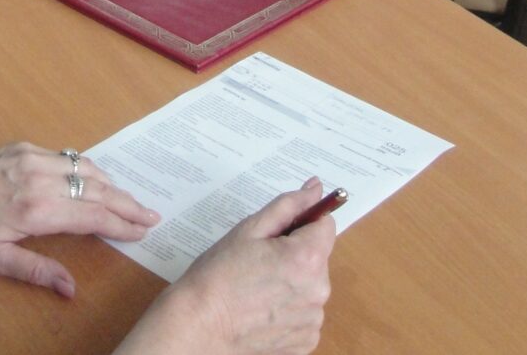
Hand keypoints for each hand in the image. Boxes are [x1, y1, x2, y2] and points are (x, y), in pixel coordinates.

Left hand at [0, 142, 159, 297]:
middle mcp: (40, 178)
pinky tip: (96, 177)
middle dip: (127, 202)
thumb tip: (70, 289)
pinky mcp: (24, 145)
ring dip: (111, 182)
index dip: (121, 223)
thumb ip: (34, 270)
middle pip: (96, 188)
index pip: (92, 215)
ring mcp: (32, 156)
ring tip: (130, 198)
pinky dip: (88, 167)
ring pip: (85, 167)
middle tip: (151, 214)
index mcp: (35, 209)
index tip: (143, 230)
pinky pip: (66, 155)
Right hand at [117, 180, 334, 354]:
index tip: (279, 231)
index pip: (326, 224)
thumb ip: (288, 205)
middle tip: (260, 260)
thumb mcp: (249, 229)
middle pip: (318, 257)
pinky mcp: (306, 342)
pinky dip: (289, 308)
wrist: (200, 324)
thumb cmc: (219, 273)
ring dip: (293, 281)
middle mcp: (319, 291)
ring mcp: (313, 321)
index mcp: (307, 258)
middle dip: (296, 252)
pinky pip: (305, 313)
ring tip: (259, 287)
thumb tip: (316, 187)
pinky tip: (263, 308)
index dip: (303, 222)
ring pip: (311, 285)